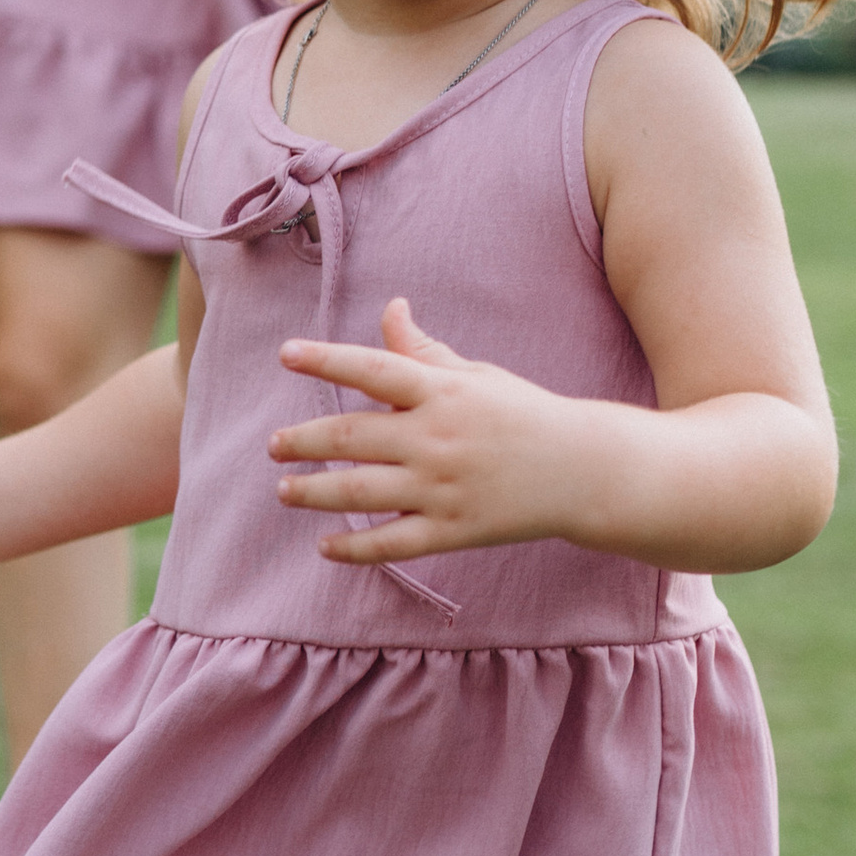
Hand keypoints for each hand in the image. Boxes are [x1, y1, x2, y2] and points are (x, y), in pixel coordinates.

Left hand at [269, 298, 606, 561]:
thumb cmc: (522, 414)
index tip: (286, 354)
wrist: (582, 471)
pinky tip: (324, 545)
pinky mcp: (454, 530)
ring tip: (285, 490)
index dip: (327, 360)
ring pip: (361, 492)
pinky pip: (392, 543)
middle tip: (273, 446)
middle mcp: (437, 438)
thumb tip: (390, 308)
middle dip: (304, 441)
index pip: (374, 369)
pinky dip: (354, 548)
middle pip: (353, 437)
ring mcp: (443, 488)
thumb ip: (423, 350)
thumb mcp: (475, 375)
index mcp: (442, 392)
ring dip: (314, 492)